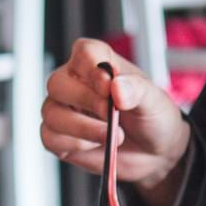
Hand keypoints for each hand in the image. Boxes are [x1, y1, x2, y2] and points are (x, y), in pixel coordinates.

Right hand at [39, 38, 191, 205]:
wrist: (156, 153)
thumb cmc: (152, 118)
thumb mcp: (153, 101)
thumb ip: (136, 90)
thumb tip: (116, 87)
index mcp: (98, 63)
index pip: (83, 52)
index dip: (92, 69)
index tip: (108, 86)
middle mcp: (75, 83)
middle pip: (57, 83)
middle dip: (85, 101)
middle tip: (111, 115)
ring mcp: (64, 109)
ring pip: (51, 113)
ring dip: (82, 128)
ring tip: (109, 136)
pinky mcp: (60, 136)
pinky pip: (50, 138)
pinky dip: (74, 144)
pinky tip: (95, 145)